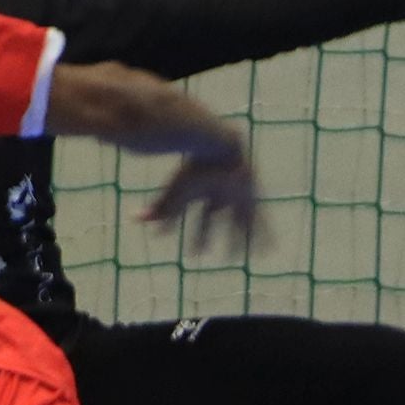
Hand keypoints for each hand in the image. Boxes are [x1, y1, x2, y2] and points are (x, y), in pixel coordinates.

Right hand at [141, 153, 260, 254]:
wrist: (216, 147)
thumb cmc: (192, 170)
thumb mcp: (174, 195)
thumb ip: (157, 210)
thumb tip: (134, 219)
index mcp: (204, 192)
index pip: (199, 220)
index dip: (196, 237)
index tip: (193, 254)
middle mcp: (222, 195)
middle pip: (220, 221)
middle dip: (216, 237)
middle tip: (218, 256)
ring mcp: (239, 196)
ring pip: (243, 223)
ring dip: (246, 240)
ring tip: (250, 257)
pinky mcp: (251, 197)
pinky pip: (260, 220)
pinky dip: (264, 235)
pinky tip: (270, 248)